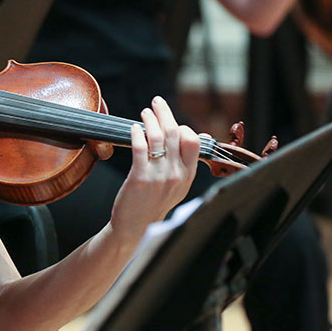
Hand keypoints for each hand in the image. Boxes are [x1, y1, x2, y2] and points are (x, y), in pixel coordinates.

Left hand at [109, 96, 199, 241]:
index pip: (193, 140)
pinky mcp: (140, 177)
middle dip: (165, 113)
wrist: (135, 229)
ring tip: (145, 112)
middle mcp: (176, 174)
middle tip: (157, 102)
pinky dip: (137, 133)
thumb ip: (186, 163)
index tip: (170, 120)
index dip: (181, 126)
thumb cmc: (153, 205)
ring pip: (158, 137)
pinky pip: (140, 147)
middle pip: (174, 133)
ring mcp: (159, 176)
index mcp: (188, 175)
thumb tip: (198, 136)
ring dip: (150, 119)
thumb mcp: (178, 186)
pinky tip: (133, 128)